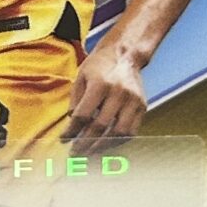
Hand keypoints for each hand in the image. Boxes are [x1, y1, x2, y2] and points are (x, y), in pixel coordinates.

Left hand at [63, 32, 145, 153]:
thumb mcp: (81, 77)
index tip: (64, 140)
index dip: (72, 131)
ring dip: (103, 146)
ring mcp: (133, 100)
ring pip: (118, 132)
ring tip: (90, 152)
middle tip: (75, 152)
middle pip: (100, 126)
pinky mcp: (142, 106)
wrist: (125, 54)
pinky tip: (106, 144)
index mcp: (100, 84)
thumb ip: (75, 101)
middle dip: (85, 143)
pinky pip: (131, 131)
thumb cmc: (99, 66)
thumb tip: (72, 126)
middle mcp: (118, 92)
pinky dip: (118, 141)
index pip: (83, 115)